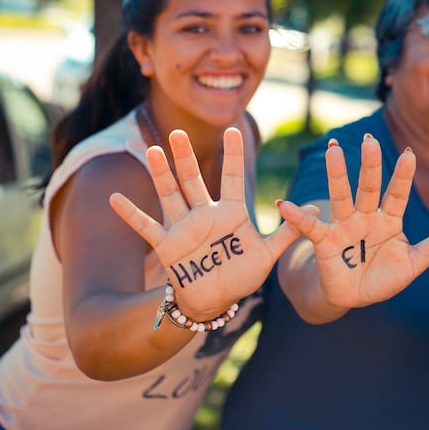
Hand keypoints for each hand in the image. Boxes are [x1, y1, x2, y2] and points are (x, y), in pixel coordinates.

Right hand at [109, 127, 299, 318]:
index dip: (232, 155)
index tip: (235, 129)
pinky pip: (147, 227)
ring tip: (151, 149)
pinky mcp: (167, 246)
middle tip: (177, 131)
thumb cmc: (241, 275)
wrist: (215, 300)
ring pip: (170, 194)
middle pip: (194, 179)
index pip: (231, 176)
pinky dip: (130, 215)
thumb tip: (315, 209)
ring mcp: (184, 227)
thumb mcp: (268, 254)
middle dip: (186, 157)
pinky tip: (113, 199)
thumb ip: (288, 231)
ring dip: (160, 174)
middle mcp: (205, 214)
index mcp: (231, 212)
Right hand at [277, 134, 428, 308]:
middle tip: (370, 140)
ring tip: (333, 151)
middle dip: (369, 165)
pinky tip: (285, 205)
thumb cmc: (384, 276)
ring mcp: (344, 226)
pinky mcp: (325, 241)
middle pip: (368, 187)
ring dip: (337, 175)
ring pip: (341, 197)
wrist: (354, 296)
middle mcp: (366, 217)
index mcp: (389, 220)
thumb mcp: (413, 265)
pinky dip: (299, 217)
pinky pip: (311, 228)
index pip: (398, 194)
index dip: (403, 176)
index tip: (409, 154)